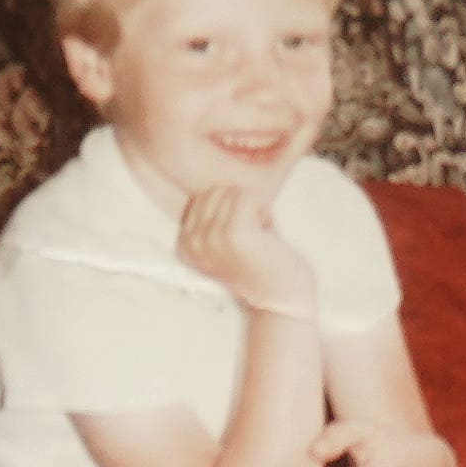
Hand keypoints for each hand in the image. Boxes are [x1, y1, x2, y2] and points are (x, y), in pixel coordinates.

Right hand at [174, 179, 323, 320]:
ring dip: (255, 211)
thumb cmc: (260, 261)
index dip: (231, 210)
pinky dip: (265, 212)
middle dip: (243, 207)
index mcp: (185, 243)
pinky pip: (249, 196)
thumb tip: (213, 166)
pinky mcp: (234, 234)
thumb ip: (216, 212)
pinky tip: (266, 236)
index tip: (241, 239)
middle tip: (252, 238)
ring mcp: (211, 238)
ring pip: (234, 191)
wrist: (280, 300)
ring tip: (258, 239)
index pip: (204, 195)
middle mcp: (192, 242)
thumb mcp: (227, 236)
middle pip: (217, 190)